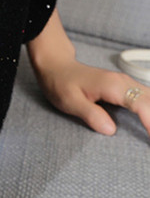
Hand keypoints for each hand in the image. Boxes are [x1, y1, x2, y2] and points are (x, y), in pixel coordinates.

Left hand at [33, 55, 149, 138]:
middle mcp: (124, 82)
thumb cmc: (61, 83)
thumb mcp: (70, 101)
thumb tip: (111, 130)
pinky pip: (145, 97)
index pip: (141, 104)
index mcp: (113, 86)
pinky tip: (149, 122)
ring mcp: (125, 83)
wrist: (56, 67)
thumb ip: (90, 114)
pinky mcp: (124, 87)